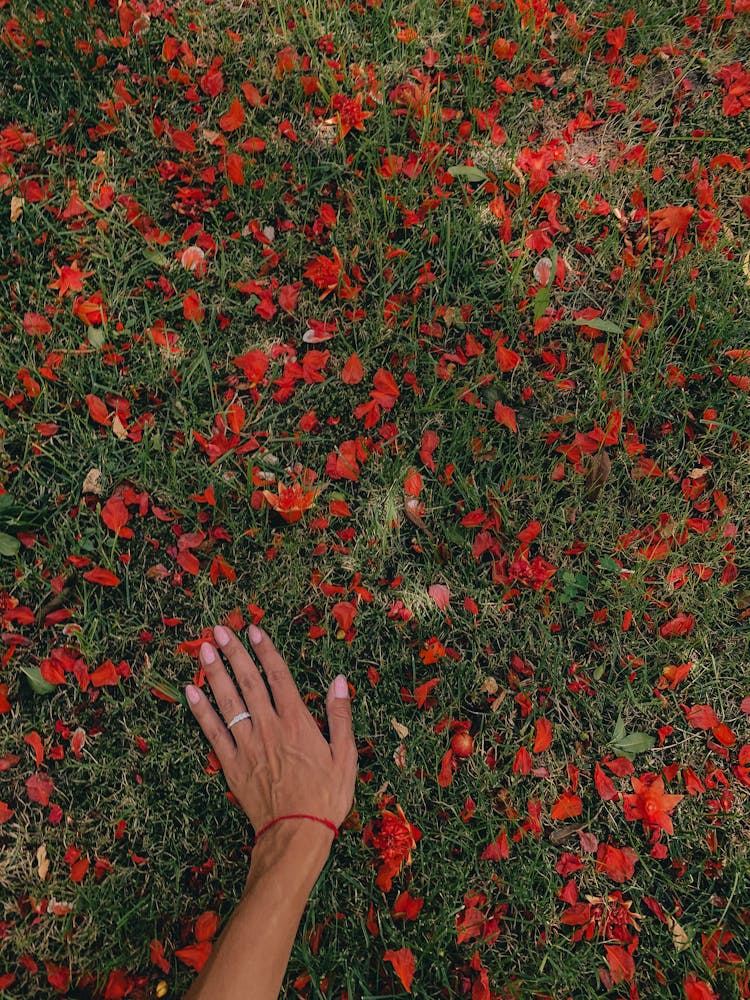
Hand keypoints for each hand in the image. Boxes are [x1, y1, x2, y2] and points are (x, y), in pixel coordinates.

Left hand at [185, 623, 357, 840]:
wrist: (297, 834)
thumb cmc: (326, 797)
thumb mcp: (345, 756)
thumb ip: (340, 716)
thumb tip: (339, 680)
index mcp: (298, 722)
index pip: (279, 677)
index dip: (266, 651)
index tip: (254, 630)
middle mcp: (270, 727)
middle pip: (249, 682)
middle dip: (234, 653)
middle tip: (219, 629)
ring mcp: (248, 745)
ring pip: (228, 702)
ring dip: (215, 673)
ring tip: (203, 649)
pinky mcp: (232, 765)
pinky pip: (212, 732)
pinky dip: (200, 711)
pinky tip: (190, 692)